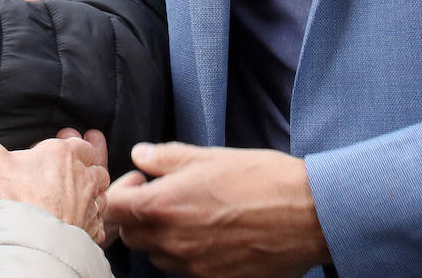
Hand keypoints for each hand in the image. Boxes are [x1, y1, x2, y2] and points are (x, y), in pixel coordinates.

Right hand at [0, 88, 111, 242]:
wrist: (31, 243)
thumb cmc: (12, 199)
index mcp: (62, 154)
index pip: (75, 142)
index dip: (70, 141)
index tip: (64, 139)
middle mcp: (82, 177)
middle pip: (93, 164)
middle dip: (87, 161)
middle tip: (78, 160)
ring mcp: (89, 205)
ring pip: (100, 191)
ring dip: (93, 188)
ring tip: (84, 188)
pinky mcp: (91, 231)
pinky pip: (100, 221)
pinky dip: (94, 218)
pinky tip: (85, 219)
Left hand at [104, 142, 329, 276]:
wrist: (308, 215)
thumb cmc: (261, 179)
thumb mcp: (209, 157)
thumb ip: (167, 158)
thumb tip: (140, 155)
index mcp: (164, 206)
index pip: (114, 208)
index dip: (120, 190)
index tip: (142, 179)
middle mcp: (173, 242)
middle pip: (130, 236)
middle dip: (137, 214)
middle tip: (161, 194)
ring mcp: (193, 266)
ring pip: (156, 256)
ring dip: (159, 236)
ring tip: (187, 214)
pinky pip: (184, 270)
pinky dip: (185, 253)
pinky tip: (209, 233)